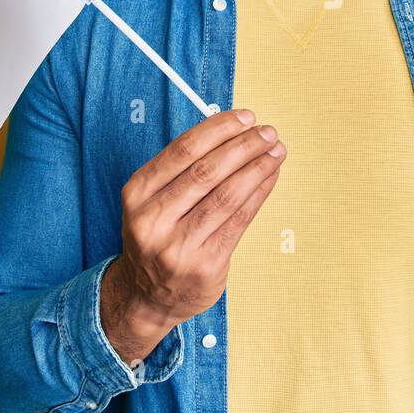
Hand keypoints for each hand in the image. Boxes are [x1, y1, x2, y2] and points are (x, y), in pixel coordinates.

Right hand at [100, 108, 285, 369]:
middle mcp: (152, 220)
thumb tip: (234, 130)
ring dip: (257, 168)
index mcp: (137, 193)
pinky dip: (259, 193)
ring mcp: (178, 247)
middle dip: (243, 146)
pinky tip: (270, 176)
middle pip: (207, 171)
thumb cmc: (159, 234)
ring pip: (227, 196)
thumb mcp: (152, 200)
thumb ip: (184, 168)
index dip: (218, 129)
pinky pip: (239, 221)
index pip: (183, 150)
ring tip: (276, 151)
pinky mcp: (205, 266)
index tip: (245, 117)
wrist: (147, 296)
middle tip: (268, 132)